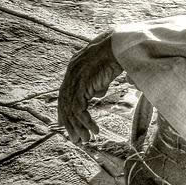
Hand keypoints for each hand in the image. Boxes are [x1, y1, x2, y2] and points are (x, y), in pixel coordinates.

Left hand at [58, 30, 123, 144]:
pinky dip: (86, 122)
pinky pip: (79, 109)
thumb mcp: (105, 70)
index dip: (66, 112)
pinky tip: (94, 131)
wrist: (120, 45)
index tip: (70, 126)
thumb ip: (99, 82)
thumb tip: (98, 94)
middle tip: (77, 139)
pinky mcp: (82, 85)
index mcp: (74, 69)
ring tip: (86, 139)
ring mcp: (75, 79)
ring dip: (78, 127)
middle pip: (65, 105)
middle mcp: (71, 74)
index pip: (65, 95)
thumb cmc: (117, 53)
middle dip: (70, 124)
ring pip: (71, 110)